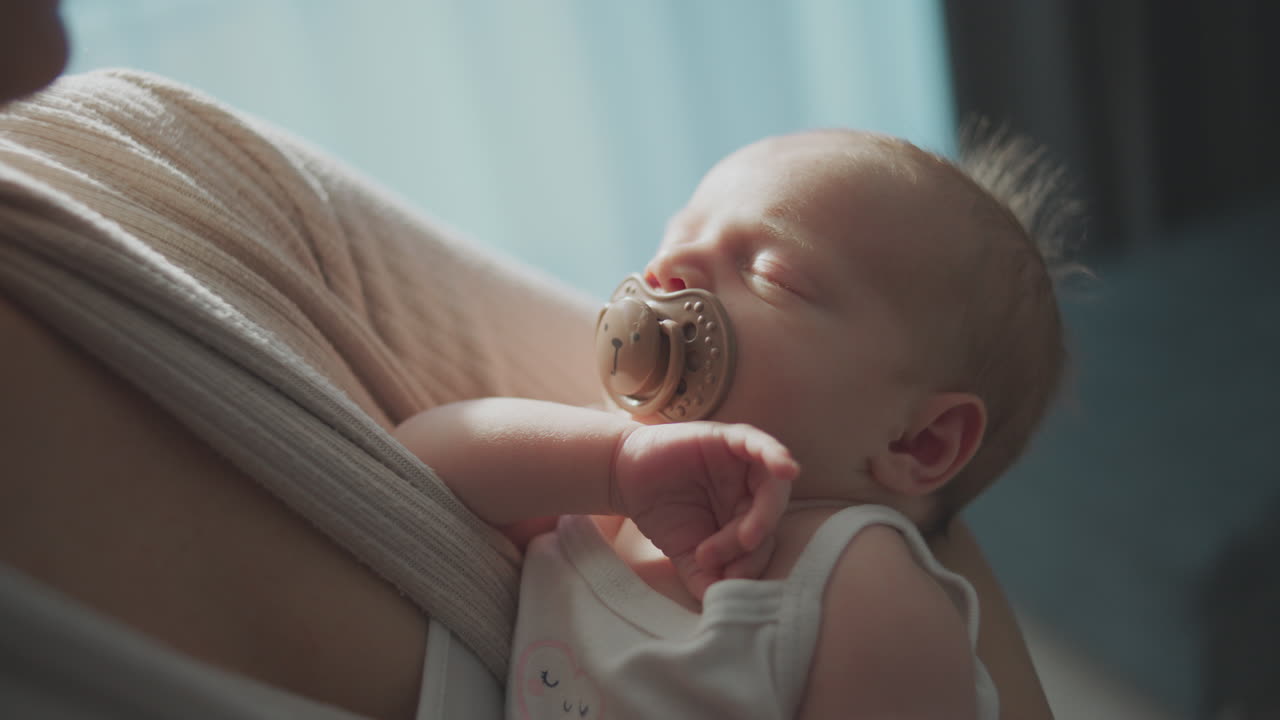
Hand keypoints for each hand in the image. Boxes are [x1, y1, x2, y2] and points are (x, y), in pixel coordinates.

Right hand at [611, 422, 798, 599]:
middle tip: (725, 555)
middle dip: (755, 541)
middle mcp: (749, 488)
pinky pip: (759, 444)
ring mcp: (742, 463)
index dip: (751, 563)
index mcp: (745, 515)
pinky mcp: (728, 439)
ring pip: (773, 485)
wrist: (624, 478)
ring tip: (746, 536)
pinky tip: (785, 468)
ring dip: (766, 513)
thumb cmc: (660, 512)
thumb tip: (721, 604)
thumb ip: (706, 578)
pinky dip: (776, 454)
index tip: (727, 579)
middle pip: (772, 514)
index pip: (764, 542)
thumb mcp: (685, 553)